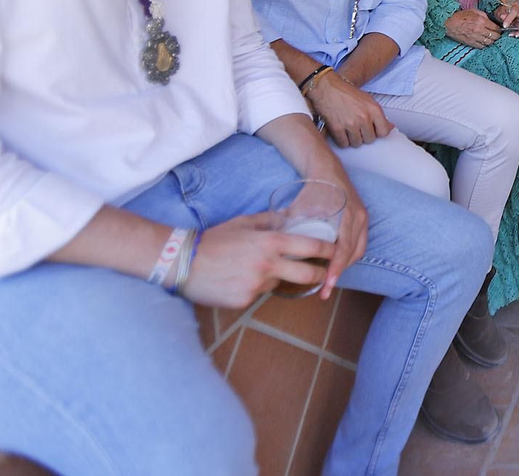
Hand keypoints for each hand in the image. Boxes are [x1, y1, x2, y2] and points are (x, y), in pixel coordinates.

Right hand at [178, 212, 338, 307]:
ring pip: (279, 283)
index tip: (336, 252)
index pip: (311, 248)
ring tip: (257, 268)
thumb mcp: (244, 223)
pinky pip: (259, 294)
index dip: (328, 251)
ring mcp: (256, 285)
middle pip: (307, 275)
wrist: (182, 262)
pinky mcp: (245, 301)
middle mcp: (268, 265)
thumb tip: (290, 217)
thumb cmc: (214, 239)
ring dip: (277, 277)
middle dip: (319, 274)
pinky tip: (239, 279)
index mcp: (270, 243)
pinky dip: (255, 287)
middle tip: (323, 272)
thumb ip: (270, 221)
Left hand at [296, 154, 368, 297]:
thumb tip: (274, 247)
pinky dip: (349, 256)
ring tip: (328, 280)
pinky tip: (336, 264)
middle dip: (339, 273)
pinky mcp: (362, 220)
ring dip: (344, 266)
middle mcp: (358, 218)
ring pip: (358, 251)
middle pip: (353, 254)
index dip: (335, 269)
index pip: (343, 249)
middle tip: (325, 289)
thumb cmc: (313, 188)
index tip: (326, 284)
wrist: (327, 169)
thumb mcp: (299, 208)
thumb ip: (288, 226)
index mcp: (346, 215)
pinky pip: (359, 244)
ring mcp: (362, 219)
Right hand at [306, 72, 393, 147]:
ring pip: (357, 143)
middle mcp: (364, 117)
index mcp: (374, 109)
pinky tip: (341, 131)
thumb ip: (379, 115)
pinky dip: (342, 140)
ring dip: (353, 139)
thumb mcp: (368, 99)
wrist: (326, 87)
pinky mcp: (337, 129)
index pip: (384, 132)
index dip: (378, 132)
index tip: (373, 130)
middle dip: (364, 135)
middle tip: (358, 127)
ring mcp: (350, 124)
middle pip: (370, 139)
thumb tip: (390, 127)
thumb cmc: (347, 93)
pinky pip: (344, 144)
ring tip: (349, 128)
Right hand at [446, 8, 502, 47]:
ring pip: (489, 42)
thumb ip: (484, 16)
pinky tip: (484, 42)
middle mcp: (480, 30)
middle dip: (497, 36)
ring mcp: (475, 37)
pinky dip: (484, 44)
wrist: (449, 23)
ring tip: (492, 39)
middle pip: (494, 36)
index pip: (496, 28)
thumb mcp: (474, 11)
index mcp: (481, 21)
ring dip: (492, 41)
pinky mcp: (470, 43)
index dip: (499, 29)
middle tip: (497, 35)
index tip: (499, 29)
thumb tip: (491, 21)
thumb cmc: (461, 16)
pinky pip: (481, 46)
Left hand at [496, 3, 518, 37]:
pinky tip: (515, 35)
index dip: (510, 18)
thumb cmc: (502, 12)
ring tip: (515, 35)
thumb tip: (503, 16)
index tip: (505, 26)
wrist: (504, 15)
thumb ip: (501, 13)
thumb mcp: (499, 11)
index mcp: (515, 7)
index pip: (515, 11)